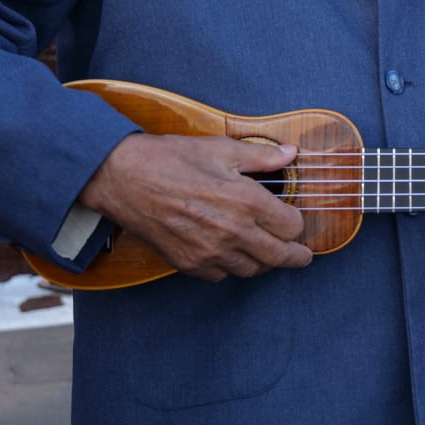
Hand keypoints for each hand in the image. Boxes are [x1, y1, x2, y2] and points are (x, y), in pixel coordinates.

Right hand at [78, 132, 311, 281]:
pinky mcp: (188, 264)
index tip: (296, 220)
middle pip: (279, 256)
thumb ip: (261, 156)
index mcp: (246, 202)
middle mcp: (232, 232)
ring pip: (251, 270)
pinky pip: (221, 275)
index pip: (292, 227)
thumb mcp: (221, 148)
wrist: (123, 177)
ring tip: (267, 253)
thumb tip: (291, 153)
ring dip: (264, 262)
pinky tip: (232, 253)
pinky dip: (232, 267)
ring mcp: (209, 252)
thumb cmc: (171, 158)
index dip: (298, 223)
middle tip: (302, 256)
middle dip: (295, 256)